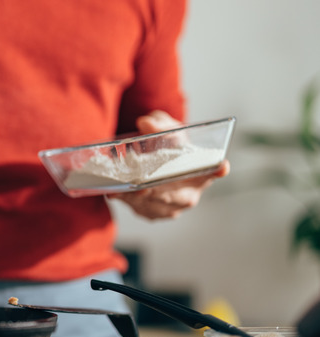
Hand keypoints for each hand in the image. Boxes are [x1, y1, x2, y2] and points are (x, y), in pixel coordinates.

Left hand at [108, 110, 229, 219]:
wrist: (155, 162)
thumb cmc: (167, 146)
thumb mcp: (166, 130)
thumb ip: (159, 124)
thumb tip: (146, 124)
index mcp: (201, 172)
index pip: (213, 171)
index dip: (217, 170)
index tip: (222, 166)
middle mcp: (190, 193)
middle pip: (175, 196)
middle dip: (157, 192)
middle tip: (142, 187)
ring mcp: (171, 207)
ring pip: (154, 205)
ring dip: (136, 198)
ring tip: (121, 189)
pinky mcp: (151, 213)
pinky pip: (139, 209)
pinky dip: (126, 200)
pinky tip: (114, 192)